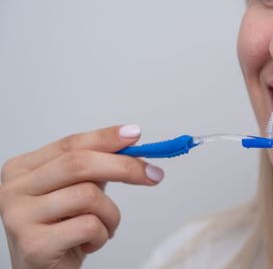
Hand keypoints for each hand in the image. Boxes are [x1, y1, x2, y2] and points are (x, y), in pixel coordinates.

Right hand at [0, 125, 163, 268]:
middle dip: (124, 167)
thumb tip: (131, 140)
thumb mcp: (78, 189)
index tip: (135, 134)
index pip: (71, 144)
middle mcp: (14, 188)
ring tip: (106, 226)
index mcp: (23, 169)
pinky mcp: (33, 244)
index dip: (106, 137)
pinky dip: (102, 234)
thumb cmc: (62, 229)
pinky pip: (88, 226)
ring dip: (111, 213)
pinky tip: (90, 242)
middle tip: (153, 174)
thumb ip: (97, 165)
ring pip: (88, 196)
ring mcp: (19, 216)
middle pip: (78, 164)